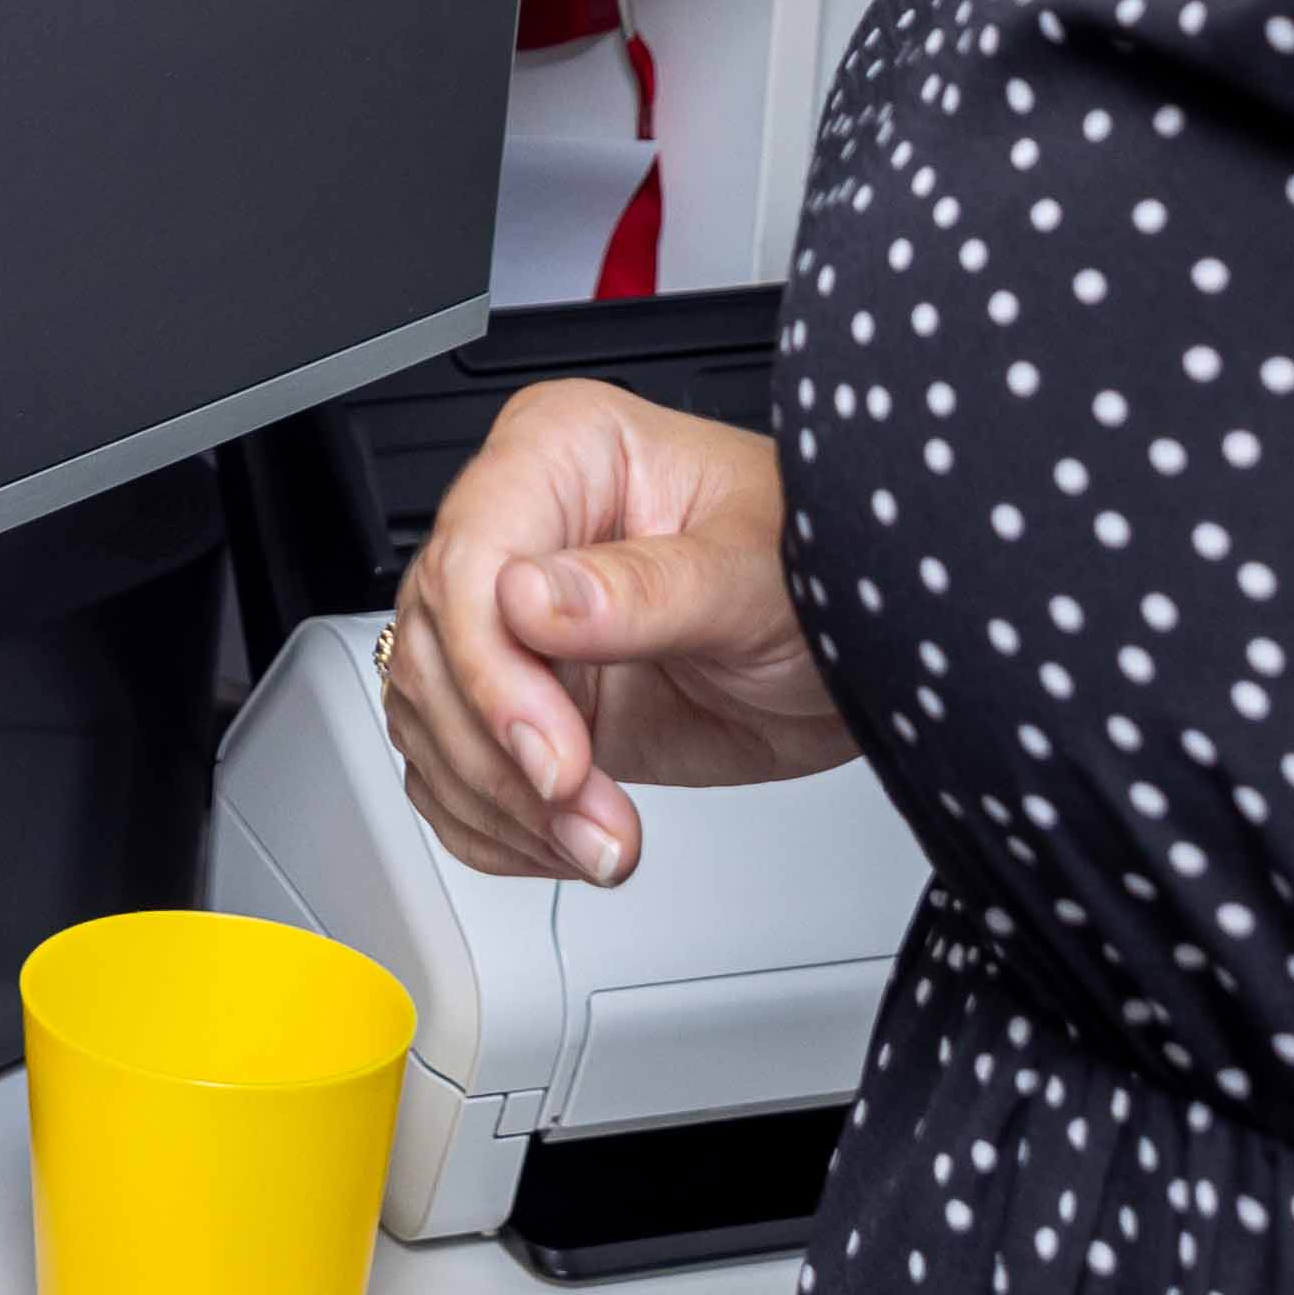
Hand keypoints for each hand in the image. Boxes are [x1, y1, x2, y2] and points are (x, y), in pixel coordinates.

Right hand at [383, 380, 856, 885]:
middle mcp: (521, 531)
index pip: (468, 561)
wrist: (862, 655)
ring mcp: (513, 622)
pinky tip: (567, 841)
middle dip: (500, 752)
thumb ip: (645, 589)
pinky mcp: (523, 701)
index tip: (553, 754)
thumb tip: (528, 600)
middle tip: (584, 806)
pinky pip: (455, 772)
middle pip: (434, 646)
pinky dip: (500, 828)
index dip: (492, 669)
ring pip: (430, 717)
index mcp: (561, 453)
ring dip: (504, 802)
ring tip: (600, 838)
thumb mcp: (754, 577)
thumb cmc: (822, 573)